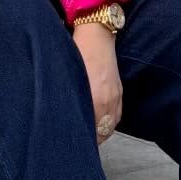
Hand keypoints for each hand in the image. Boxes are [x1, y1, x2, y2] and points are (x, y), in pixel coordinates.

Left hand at [73, 21, 121, 142]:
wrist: (96, 35)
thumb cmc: (77, 53)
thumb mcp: (67, 77)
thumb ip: (67, 101)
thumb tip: (61, 118)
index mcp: (93, 98)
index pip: (89, 131)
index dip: (80, 140)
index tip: (71, 143)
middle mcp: (107, 101)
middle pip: (100, 133)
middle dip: (89, 140)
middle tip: (76, 144)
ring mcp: (115, 97)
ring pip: (109, 128)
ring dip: (99, 134)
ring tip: (87, 138)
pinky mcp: (119, 93)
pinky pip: (115, 118)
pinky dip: (107, 125)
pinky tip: (98, 126)